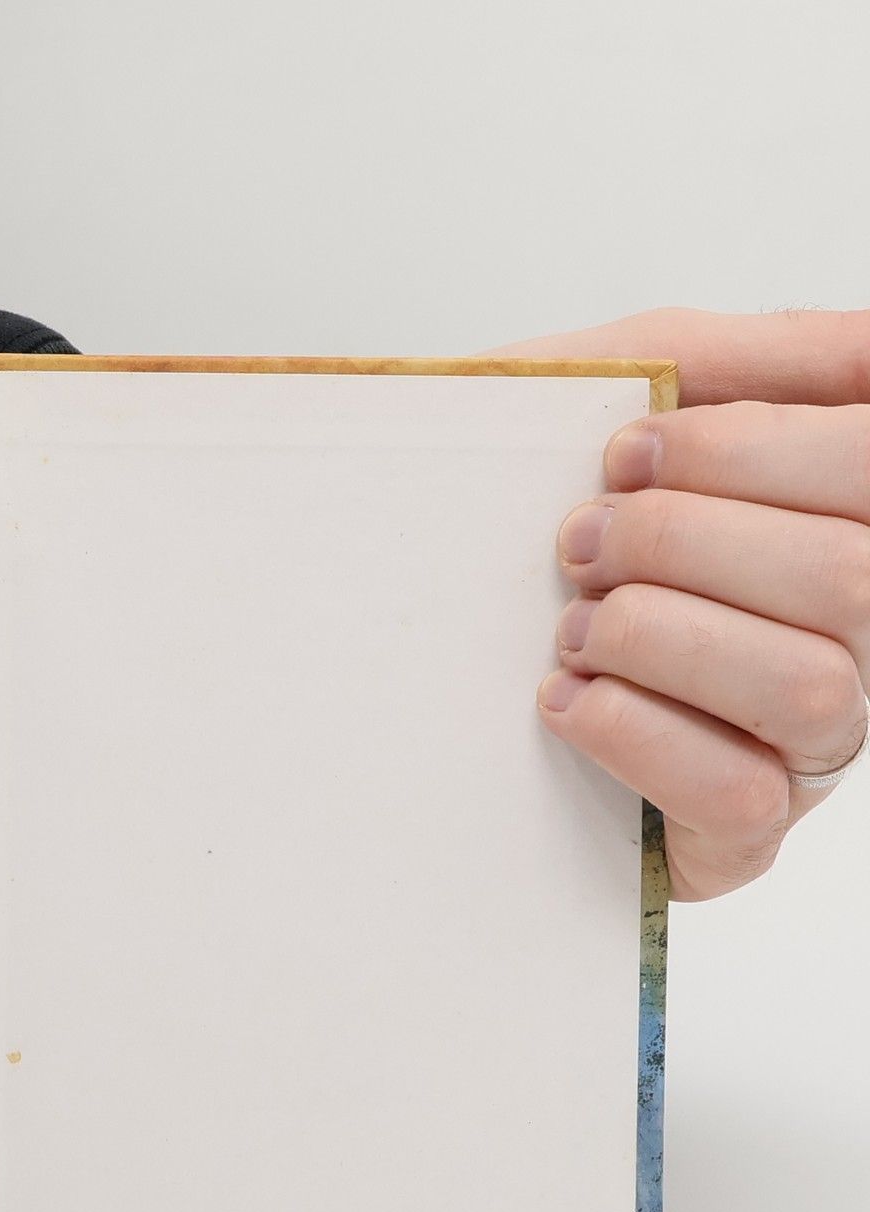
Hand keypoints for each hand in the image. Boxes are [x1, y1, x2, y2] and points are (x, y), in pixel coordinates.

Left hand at [499, 308, 869, 900]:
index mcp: (842, 517)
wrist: (421, 674)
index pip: (869, 462)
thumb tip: (825, 344)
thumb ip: (704, 356)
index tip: (623, 455)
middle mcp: (859, 629)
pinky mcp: (745, 832)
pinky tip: (565, 702)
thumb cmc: (543, 532)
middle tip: (576, 545)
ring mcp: (813, 740)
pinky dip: (636, 736)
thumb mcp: (607, 404)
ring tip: (571, 630)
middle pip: (849, 573)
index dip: (748, 450)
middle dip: (684, 543)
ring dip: (660, 640)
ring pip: (808, 684)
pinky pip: (737, 793)